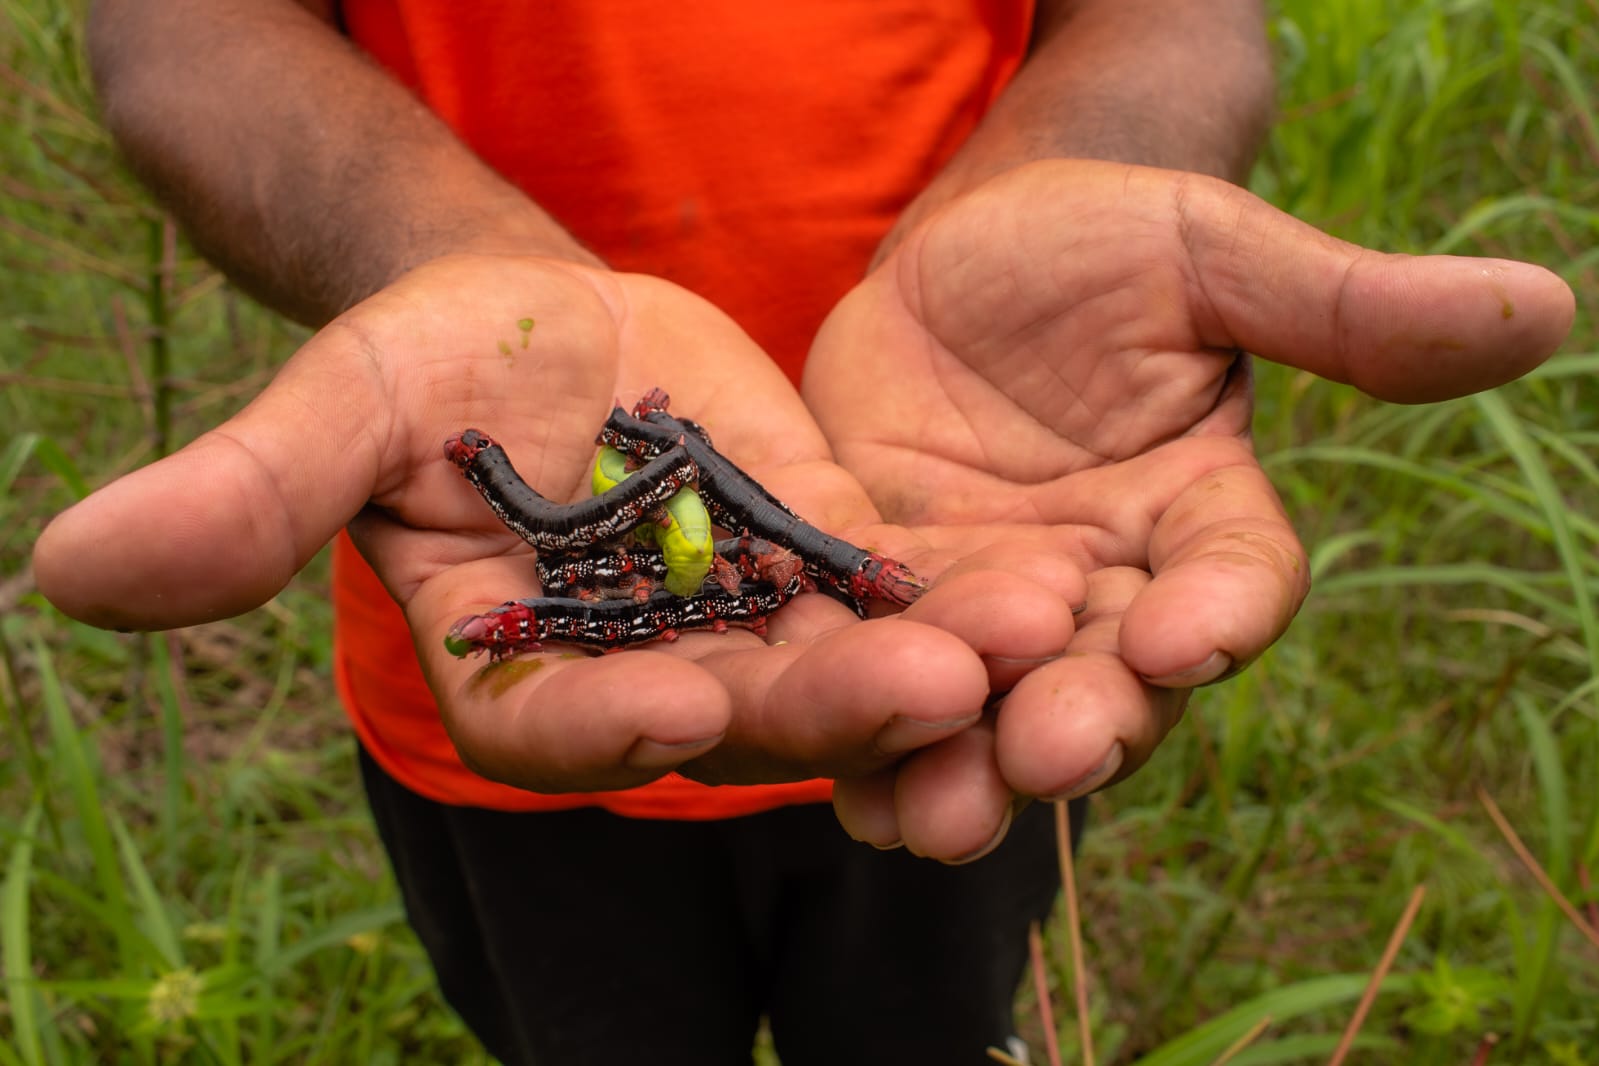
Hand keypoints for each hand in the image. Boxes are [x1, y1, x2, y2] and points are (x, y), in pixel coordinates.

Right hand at [32, 254, 1081, 809]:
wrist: (547, 322)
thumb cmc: (434, 357)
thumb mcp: (349, 404)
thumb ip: (248, 496)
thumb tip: (64, 570)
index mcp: (515, 665)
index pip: (553, 724)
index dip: (602, 723)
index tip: (669, 706)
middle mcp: (639, 670)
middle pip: (727, 712)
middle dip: (816, 706)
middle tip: (916, 690)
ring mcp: (743, 626)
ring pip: (834, 665)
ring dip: (925, 663)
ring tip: (1018, 638)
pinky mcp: (822, 564)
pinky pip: (895, 588)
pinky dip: (959, 593)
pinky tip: (1041, 580)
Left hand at [805, 160, 1574, 856]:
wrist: (959, 249)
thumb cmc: (1100, 241)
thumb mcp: (1210, 255)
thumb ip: (1341, 306)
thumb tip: (1540, 307)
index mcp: (1198, 516)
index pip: (1233, 581)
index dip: (1220, 612)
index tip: (1188, 636)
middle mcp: (1106, 585)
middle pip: (1109, 681)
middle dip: (1080, 720)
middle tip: (1048, 752)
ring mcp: (992, 602)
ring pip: (988, 704)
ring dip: (964, 764)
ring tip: (931, 814)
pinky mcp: (887, 596)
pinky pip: (880, 671)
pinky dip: (864, 729)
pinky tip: (844, 783)